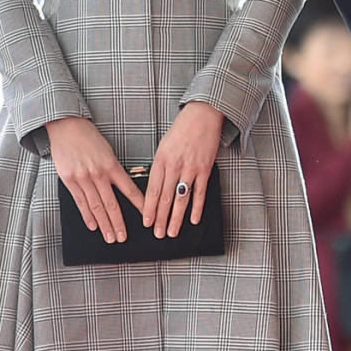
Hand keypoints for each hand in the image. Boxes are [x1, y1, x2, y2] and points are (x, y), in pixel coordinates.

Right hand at [47, 116, 144, 243]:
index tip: (146, 217)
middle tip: (123, 238)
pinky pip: (80, 202)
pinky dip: (87, 215)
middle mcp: (98, 174)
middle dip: (118, 223)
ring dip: (104, 224)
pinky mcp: (70, 180)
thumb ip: (114, 170)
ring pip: (96, 206)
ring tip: (110, 237)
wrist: (66, 127)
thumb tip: (124, 188)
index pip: (129, 189)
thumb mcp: (108, 151)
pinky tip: (93, 226)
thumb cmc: (89, 138)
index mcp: (111, 165)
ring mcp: (83, 178)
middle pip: (111, 204)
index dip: (139, 205)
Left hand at [144, 101, 224, 237]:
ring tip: (172, 232)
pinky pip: (199, 192)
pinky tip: (193, 220)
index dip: (149, 208)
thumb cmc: (181, 131)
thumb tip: (156, 188)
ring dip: (176, 218)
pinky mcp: (204, 169)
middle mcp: (174, 165)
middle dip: (160, 218)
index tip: (146, 222)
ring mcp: (190, 168)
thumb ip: (160, 167)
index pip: (153, 190)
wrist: (202, 116)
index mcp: (160, 160)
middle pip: (165, 198)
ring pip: (181, 198)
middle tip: (158, 234)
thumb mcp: (163, 146)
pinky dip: (196, 208)